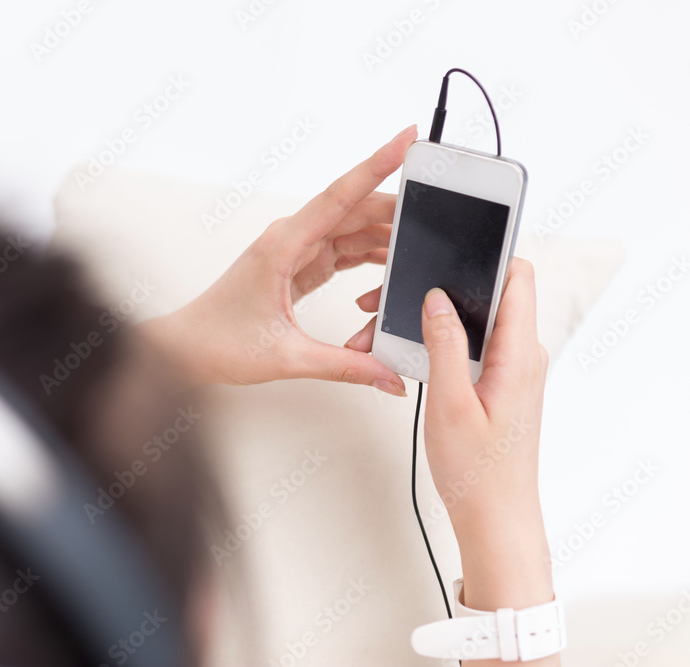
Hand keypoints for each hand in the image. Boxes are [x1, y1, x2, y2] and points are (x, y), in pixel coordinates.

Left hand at [138, 126, 416, 393]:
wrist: (187, 349)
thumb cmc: (219, 342)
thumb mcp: (287, 357)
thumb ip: (344, 366)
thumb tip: (388, 375)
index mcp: (282, 246)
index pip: (338, 197)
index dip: (375, 165)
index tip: (404, 139)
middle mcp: (289, 239)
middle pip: (353, 209)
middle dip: (396, 207)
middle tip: (438, 204)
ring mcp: (294, 251)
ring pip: (351, 229)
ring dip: (384, 235)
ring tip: (420, 240)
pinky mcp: (298, 266)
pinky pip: (342, 250)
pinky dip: (368, 256)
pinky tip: (389, 265)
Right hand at [418, 260, 557, 665]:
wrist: (494, 516)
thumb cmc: (478, 471)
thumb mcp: (450, 403)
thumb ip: (444, 344)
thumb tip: (435, 297)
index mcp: (518, 354)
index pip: (516, 277)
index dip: (486, 253)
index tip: (446, 244)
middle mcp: (520, 354)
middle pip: (486, 294)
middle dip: (435, 287)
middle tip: (386, 296)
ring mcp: (509, 368)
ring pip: (470, 321)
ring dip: (427, 318)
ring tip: (378, 331)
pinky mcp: (495, 381)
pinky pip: (468, 345)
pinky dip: (434, 341)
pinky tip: (401, 352)